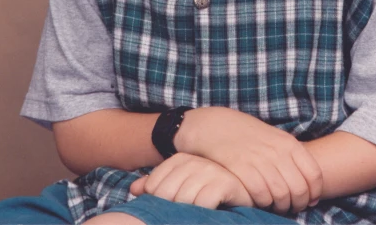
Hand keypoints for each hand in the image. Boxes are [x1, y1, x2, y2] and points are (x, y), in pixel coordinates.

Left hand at [129, 152, 254, 209]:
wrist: (241, 195)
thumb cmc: (206, 193)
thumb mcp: (180, 187)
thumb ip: (156, 186)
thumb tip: (134, 189)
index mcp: (181, 159)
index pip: (154, 185)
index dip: (157, 202)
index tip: (168, 209)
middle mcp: (195, 161)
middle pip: (167, 193)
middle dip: (171, 209)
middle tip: (181, 216)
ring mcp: (211, 170)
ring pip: (184, 199)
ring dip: (187, 213)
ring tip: (193, 216)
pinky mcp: (226, 183)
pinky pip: (204, 201)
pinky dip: (202, 211)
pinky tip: (206, 213)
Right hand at [174, 107, 322, 213]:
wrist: (215, 126)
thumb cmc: (247, 135)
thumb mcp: (274, 138)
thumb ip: (292, 158)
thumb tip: (311, 188)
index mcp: (288, 143)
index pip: (314, 175)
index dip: (314, 193)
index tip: (309, 200)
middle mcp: (277, 152)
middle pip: (300, 190)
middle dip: (298, 204)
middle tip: (290, 207)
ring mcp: (260, 160)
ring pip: (282, 196)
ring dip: (280, 206)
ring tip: (275, 205)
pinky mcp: (242, 170)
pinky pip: (261, 196)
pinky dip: (263, 203)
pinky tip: (259, 200)